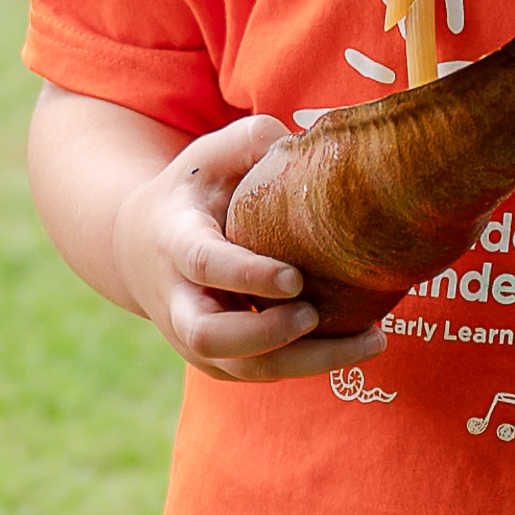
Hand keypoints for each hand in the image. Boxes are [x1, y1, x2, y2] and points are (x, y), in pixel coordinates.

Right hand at [139, 116, 386, 381]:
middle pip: (210, 337)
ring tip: (372, 340)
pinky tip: (362, 342)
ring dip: (308, 361)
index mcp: (175, 243)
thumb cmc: (192, 194)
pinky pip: (266, 373)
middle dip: (266, 334)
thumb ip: (251, 141)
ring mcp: (196, 339)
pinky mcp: (221, 362)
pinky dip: (313, 364)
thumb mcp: (208, 156)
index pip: (205, 266)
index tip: (295, 278)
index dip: (247, 276)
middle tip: (314, 314)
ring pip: (246, 369)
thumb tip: (299, 142)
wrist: (143, 249)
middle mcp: (178, 302)